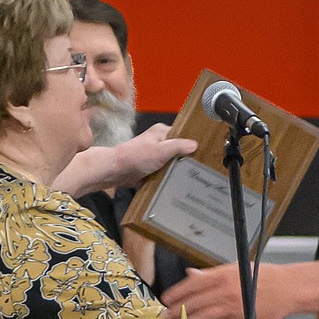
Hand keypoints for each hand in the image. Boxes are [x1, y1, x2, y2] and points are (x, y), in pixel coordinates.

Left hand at [55, 123, 195, 197]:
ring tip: (190, 180)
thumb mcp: (161, 150)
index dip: (192, 144)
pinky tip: (176, 186)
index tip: (203, 154)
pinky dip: (167, 179)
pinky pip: (162, 173)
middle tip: (199, 170)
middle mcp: (158, 142)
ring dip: (176, 171)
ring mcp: (153, 156)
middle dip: (185, 160)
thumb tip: (195, 144)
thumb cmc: (135, 157)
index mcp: (161, 132)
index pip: (183, 135)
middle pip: (178, 151)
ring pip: (171, 163)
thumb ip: (179, 146)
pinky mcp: (149, 169)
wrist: (114, 171)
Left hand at [162, 263, 289, 318]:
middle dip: (176, 312)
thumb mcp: (237, 268)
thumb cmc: (265, 278)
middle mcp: (225, 291)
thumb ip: (212, 274)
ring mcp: (232, 308)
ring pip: (202, 318)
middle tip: (164, 318)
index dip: (177, 294)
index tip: (166, 300)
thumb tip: (192, 275)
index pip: (193, 284)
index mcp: (223, 274)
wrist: (288, 289)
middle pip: (194, 303)